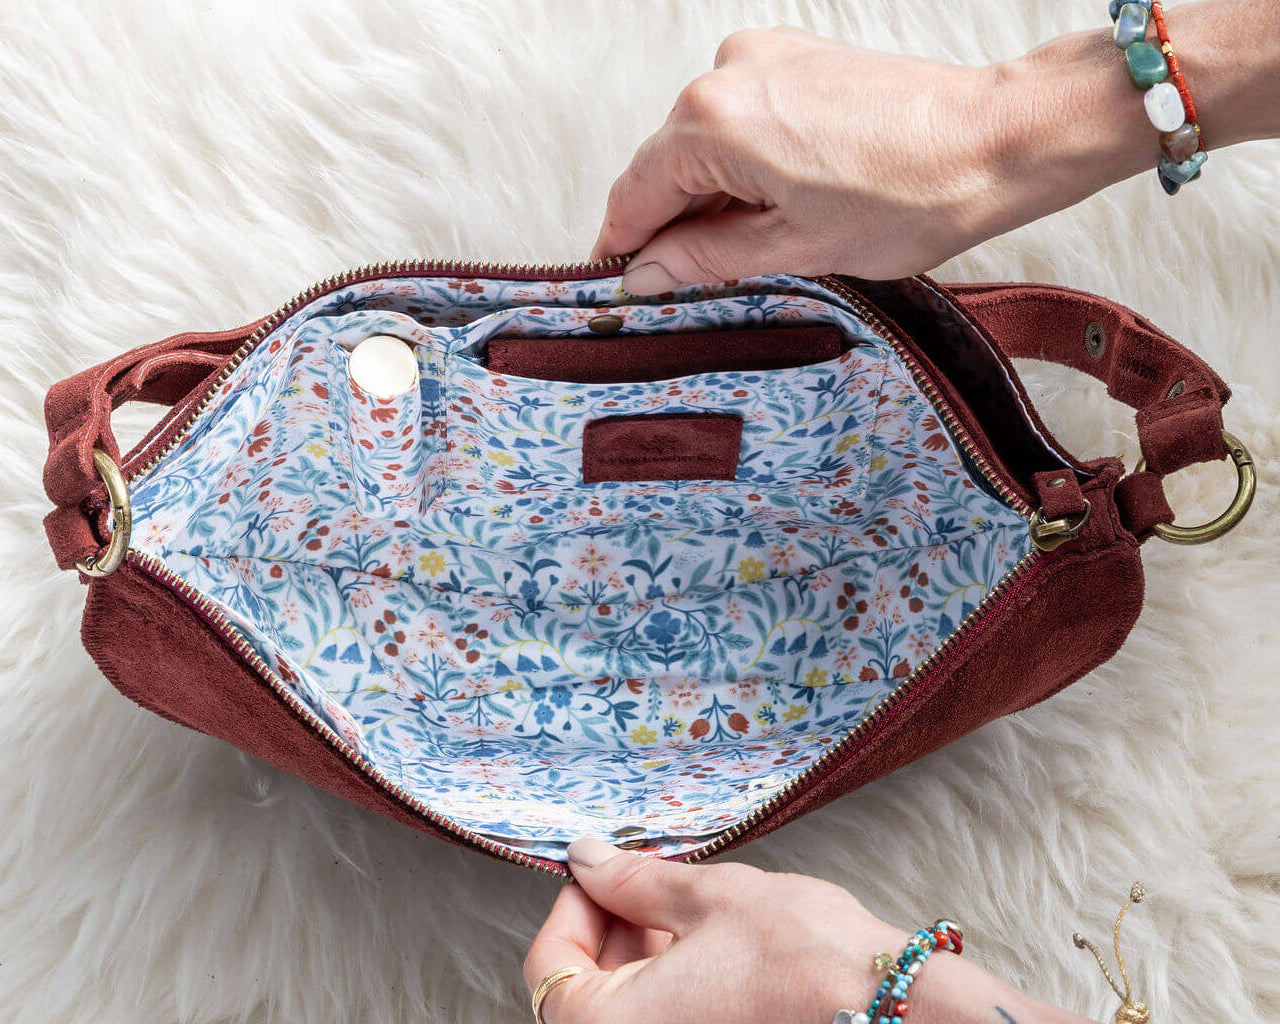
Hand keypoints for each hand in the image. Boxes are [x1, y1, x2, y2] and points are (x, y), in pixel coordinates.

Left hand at [524, 837, 909, 1023]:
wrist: (895, 1007)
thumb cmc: (805, 959)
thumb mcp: (706, 898)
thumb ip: (632, 881)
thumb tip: (587, 860)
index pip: (551, 968)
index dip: (571, 906)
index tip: (597, 870)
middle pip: (588, 991)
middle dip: (609, 927)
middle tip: (642, 880)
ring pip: (629, 1006)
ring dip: (641, 953)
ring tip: (681, 907)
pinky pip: (669, 1018)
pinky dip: (672, 981)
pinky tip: (704, 944)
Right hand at [589, 26, 1010, 291]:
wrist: (997, 140)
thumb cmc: (912, 194)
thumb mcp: (792, 247)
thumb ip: (703, 256)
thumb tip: (647, 271)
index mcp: (713, 120)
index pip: (636, 193)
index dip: (623, 246)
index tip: (620, 283)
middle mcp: (727, 72)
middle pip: (666, 164)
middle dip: (672, 223)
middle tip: (689, 282)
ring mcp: (764, 57)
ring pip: (705, 143)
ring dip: (713, 195)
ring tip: (755, 246)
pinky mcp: (797, 57)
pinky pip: (742, 118)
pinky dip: (744, 163)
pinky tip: (778, 203)